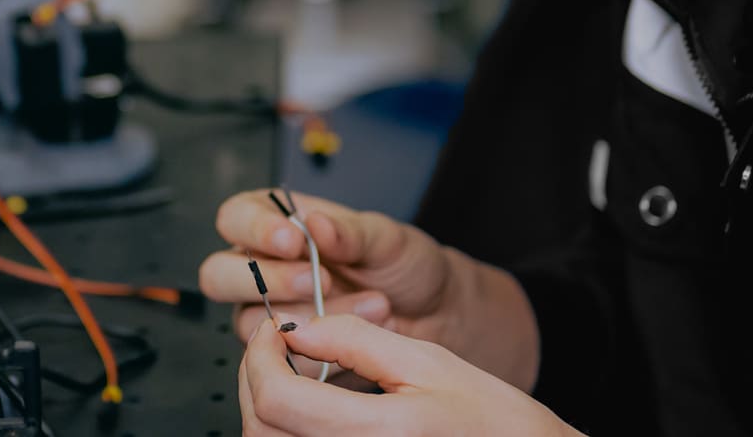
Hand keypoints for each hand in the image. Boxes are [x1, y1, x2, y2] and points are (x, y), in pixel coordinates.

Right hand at [198, 190, 536, 387]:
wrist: (436, 313)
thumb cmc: (405, 266)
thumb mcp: (386, 238)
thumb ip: (350, 232)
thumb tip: (317, 223)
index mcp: (280, 227)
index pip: (235, 218)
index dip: (254, 229)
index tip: (292, 239)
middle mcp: (267, 271)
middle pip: (218, 275)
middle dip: (267, 280)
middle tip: (317, 281)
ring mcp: (274, 315)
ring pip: (249, 324)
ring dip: (307, 318)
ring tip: (369, 305)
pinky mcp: (290, 357)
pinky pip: (284, 362)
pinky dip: (325, 352)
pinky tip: (364, 336)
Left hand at [239, 315, 580, 436]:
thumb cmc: (495, 422)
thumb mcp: (429, 363)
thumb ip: (356, 341)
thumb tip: (298, 326)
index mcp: (380, 433)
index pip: (277, 400)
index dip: (260, 357)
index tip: (273, 330)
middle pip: (261, 429)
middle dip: (257, 379)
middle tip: (277, 347)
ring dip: (270, 407)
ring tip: (299, 375)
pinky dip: (291, 431)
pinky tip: (316, 409)